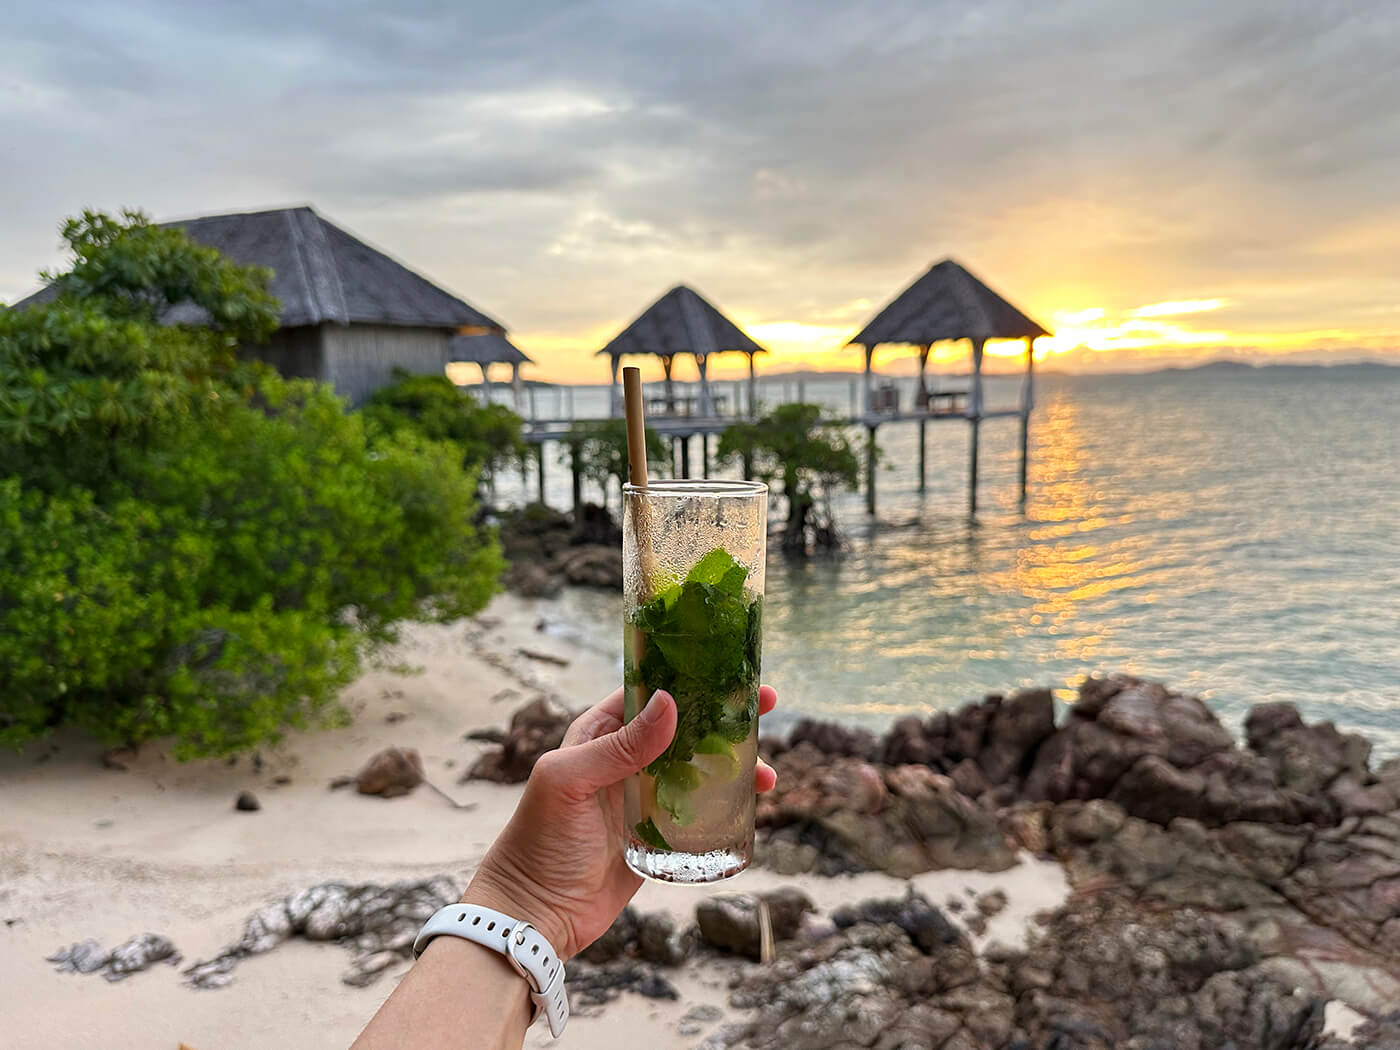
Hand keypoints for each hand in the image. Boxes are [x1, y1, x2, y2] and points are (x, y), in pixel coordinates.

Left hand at [462, 684, 778, 959]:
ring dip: (734, 765)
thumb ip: (619, 746)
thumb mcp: (571, 782)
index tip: (729, 669)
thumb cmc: (539, 842)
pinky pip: (699, 812)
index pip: (648, 694)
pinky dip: (727, 804)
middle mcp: (624, 762)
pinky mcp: (657, 836)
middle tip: (767, 705)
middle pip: (685, 728)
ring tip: (767, 774)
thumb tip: (670, 702)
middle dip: (725, 717)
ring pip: (699, 769)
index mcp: (598, 735)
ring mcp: (643, 799)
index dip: (688, 678)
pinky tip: (751, 802)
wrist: (536, 915)